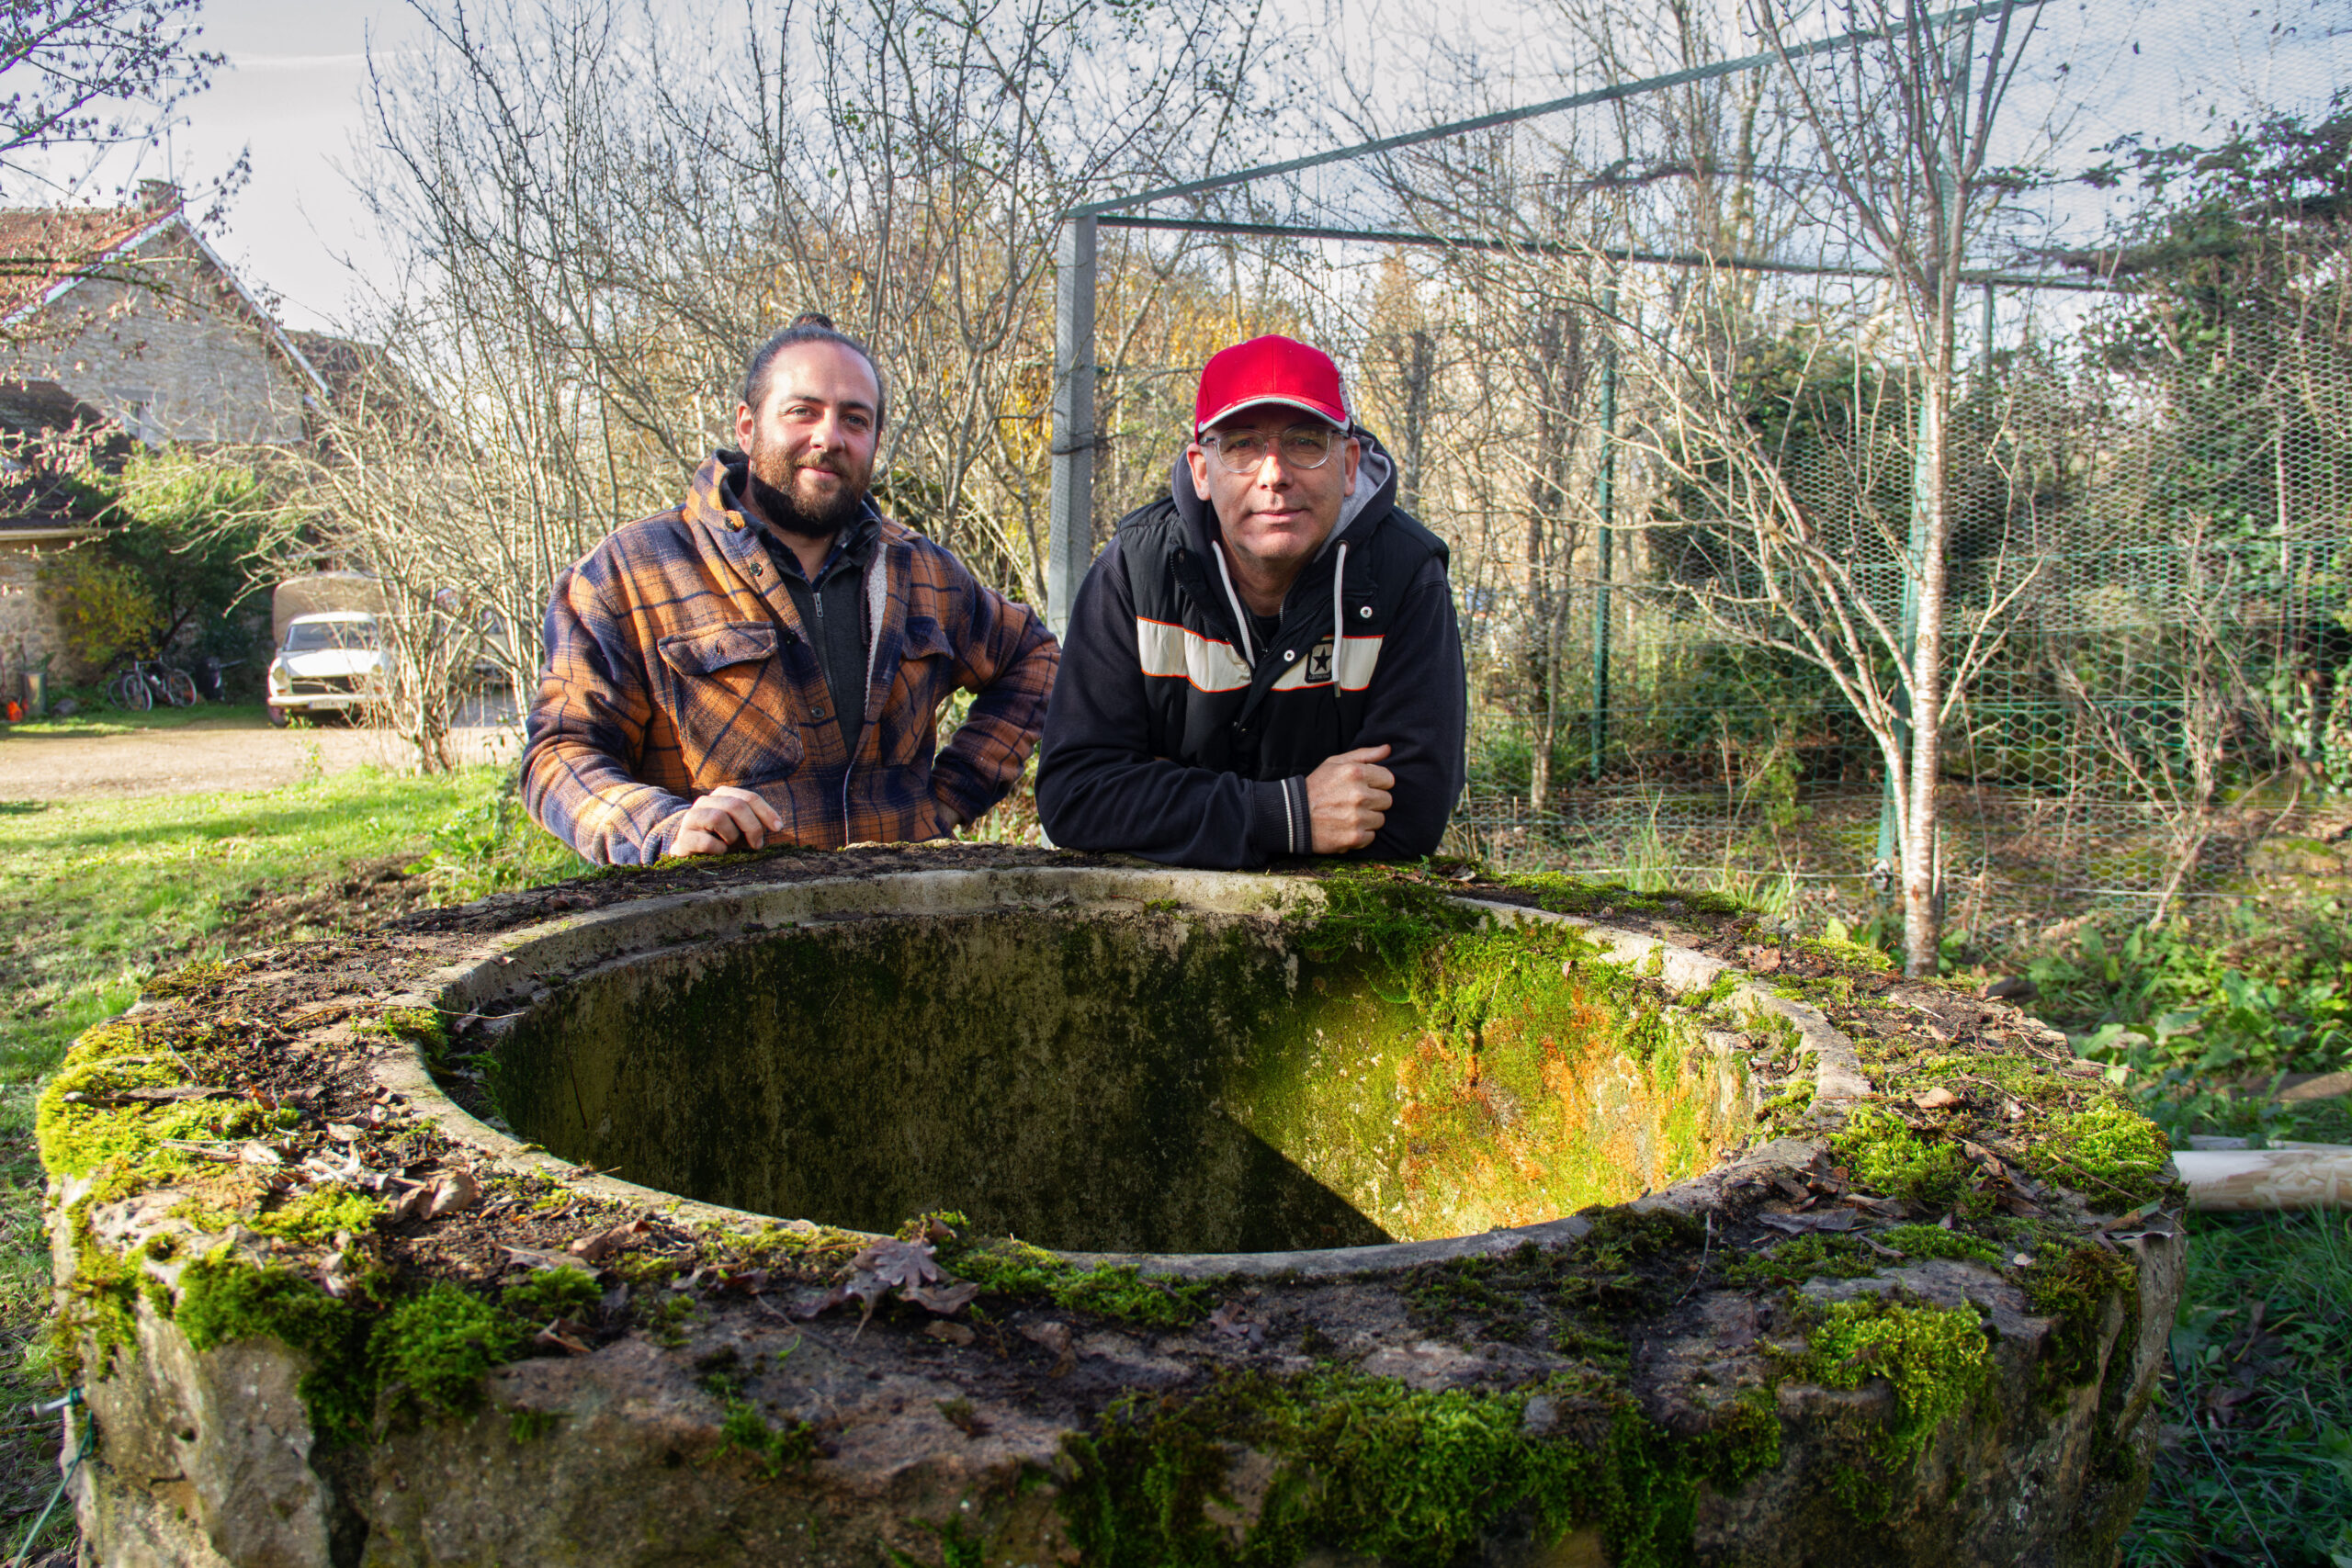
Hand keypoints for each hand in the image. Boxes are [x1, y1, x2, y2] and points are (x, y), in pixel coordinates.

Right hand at [669, 785, 784, 855]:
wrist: (688, 849)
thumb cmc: (720, 837)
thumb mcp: (739, 826)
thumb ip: (753, 821)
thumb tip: (776, 826)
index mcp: (722, 795)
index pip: (748, 798)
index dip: (766, 812)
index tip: (778, 828)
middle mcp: (705, 801)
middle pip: (735, 805)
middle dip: (752, 826)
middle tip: (757, 844)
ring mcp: (691, 818)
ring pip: (718, 818)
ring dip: (732, 836)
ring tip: (731, 845)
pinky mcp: (684, 837)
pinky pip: (705, 841)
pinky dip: (718, 849)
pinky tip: (721, 852)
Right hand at [1305, 744, 1393, 852]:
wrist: (1291, 816)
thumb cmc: (1315, 787)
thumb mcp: (1334, 763)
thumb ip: (1364, 755)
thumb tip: (1388, 749)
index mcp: (1356, 773)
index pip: (1389, 779)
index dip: (1377, 783)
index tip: (1363, 787)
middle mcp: (1359, 795)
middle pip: (1387, 800)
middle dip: (1373, 801)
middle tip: (1353, 802)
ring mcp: (1357, 818)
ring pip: (1380, 819)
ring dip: (1367, 819)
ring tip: (1347, 815)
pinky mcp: (1354, 838)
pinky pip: (1371, 836)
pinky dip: (1360, 834)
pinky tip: (1345, 827)